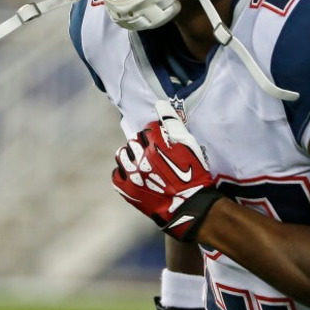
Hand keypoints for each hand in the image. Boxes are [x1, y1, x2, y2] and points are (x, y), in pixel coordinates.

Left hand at [112, 100, 221, 240]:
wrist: (189, 206)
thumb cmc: (193, 175)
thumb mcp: (189, 145)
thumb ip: (173, 123)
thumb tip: (160, 103)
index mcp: (157, 143)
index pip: (149, 128)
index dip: (157, 134)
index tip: (162, 142)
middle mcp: (141, 155)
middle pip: (135, 140)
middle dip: (143, 145)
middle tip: (154, 155)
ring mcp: (132, 173)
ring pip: (123, 154)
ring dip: (131, 156)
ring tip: (141, 164)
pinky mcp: (126, 188)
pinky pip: (116, 174)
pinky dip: (123, 172)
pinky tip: (133, 175)